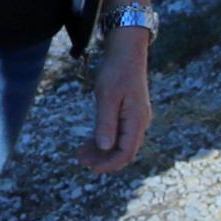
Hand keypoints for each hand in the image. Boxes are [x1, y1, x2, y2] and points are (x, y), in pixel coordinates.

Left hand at [81, 31, 154, 171]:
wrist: (126, 52)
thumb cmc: (117, 71)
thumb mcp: (108, 96)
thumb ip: (106, 122)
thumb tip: (105, 147)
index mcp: (137, 121)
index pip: (126, 152)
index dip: (109, 164)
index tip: (91, 168)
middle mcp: (139, 123)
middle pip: (123, 151)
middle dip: (102, 159)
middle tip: (80, 161)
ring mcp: (134, 119)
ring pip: (119, 143)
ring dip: (101, 151)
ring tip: (80, 154)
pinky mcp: (128, 113)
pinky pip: (117, 132)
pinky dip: (103, 139)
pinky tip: (89, 143)